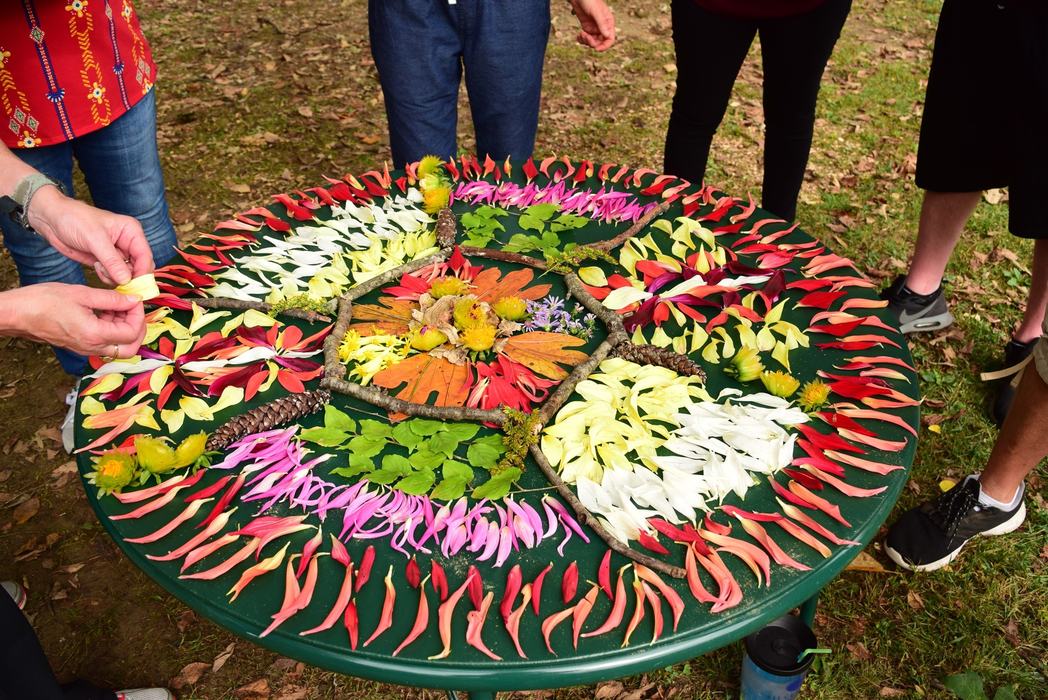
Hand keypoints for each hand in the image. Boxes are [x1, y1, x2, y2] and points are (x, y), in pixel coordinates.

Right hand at [0, 283, 145, 357]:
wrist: (16, 313)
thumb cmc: (43, 301)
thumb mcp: (82, 294)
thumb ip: (112, 299)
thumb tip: (134, 299)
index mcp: (94, 335)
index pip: (132, 333)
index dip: (139, 315)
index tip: (134, 299)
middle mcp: (92, 347)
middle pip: (130, 349)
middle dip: (138, 329)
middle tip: (134, 309)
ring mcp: (85, 349)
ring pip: (118, 347)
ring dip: (124, 328)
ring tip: (116, 306)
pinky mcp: (79, 346)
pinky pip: (104, 343)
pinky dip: (111, 330)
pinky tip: (104, 311)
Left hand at [26, 186, 153, 285]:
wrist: (52, 219)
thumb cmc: (74, 220)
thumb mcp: (95, 239)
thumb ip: (112, 261)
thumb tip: (127, 280)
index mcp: (131, 231)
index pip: (145, 256)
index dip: (143, 272)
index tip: (135, 286)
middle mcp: (128, 243)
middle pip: (140, 267)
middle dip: (130, 277)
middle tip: (118, 283)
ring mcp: (117, 253)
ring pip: (128, 274)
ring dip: (116, 277)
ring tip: (100, 268)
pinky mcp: (106, 261)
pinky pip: (115, 275)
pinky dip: (107, 277)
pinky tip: (96, 267)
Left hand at [570, 0, 615, 50]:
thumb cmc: (590, 0)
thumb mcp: (596, 12)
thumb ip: (602, 24)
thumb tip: (607, 36)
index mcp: (608, 23)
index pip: (610, 38)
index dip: (605, 46)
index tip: (597, 49)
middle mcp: (602, 27)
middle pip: (600, 42)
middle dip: (593, 43)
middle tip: (586, 37)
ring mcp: (594, 28)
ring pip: (593, 42)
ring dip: (586, 41)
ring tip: (581, 34)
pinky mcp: (586, 28)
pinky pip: (586, 38)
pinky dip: (581, 39)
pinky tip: (578, 35)